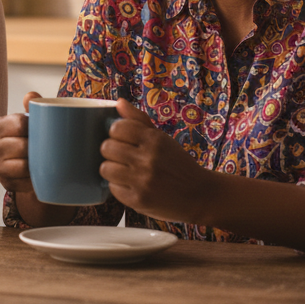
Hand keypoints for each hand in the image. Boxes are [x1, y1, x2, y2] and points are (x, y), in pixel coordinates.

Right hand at [0, 92, 41, 193]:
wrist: (23, 167)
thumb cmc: (28, 139)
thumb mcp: (30, 122)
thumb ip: (33, 107)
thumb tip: (31, 96)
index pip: (21, 124)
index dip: (38, 128)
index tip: (48, 130)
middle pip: (23, 146)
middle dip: (39, 148)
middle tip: (52, 148)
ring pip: (23, 166)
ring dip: (38, 165)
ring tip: (48, 162)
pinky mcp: (3, 183)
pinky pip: (24, 183)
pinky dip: (35, 181)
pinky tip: (42, 176)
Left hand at [99, 99, 217, 223]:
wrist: (199, 195)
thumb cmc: (177, 164)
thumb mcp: (162, 139)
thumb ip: (138, 120)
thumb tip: (118, 102)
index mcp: (155, 140)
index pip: (117, 128)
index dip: (116, 133)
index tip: (122, 138)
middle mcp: (148, 159)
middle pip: (106, 148)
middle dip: (112, 151)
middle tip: (122, 156)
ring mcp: (142, 181)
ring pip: (105, 168)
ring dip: (112, 169)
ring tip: (124, 171)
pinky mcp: (138, 200)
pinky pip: (112, 188)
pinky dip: (119, 186)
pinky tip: (131, 185)